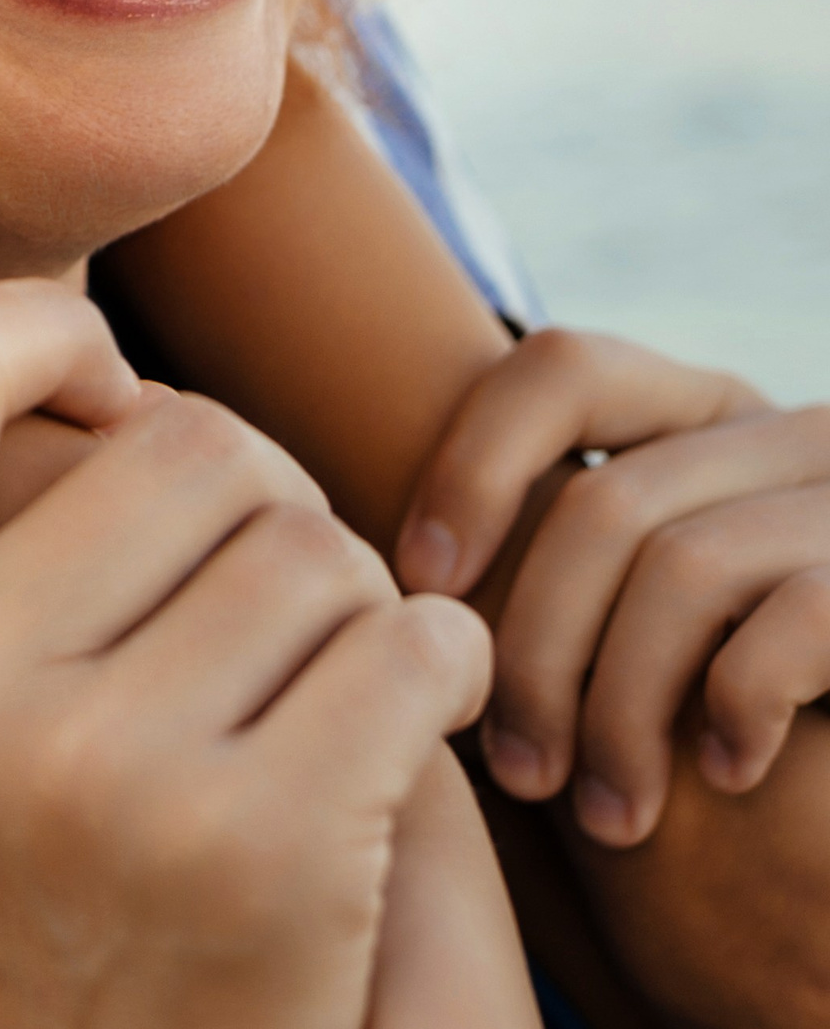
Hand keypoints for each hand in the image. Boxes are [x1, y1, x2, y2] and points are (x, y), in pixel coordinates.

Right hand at [0, 287, 493, 1028]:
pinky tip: (417, 710)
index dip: (38, 335)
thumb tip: (89, 353)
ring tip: (317, 676)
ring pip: (310, 543)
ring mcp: (99, 782)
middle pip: (182, 442)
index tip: (108, 396)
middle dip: (251, 497)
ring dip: (347, 595)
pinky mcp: (265, 853)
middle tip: (252, 592)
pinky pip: (411, 646)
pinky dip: (443, 661)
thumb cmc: (22, 890)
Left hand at [395, 328, 829, 846]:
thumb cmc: (732, 710)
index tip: (417, 583)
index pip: (560, 368)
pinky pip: (789, 624)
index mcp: (706, 411)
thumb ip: (567, 553)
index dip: (472, 464)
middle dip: (535, 647)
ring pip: (681, 570)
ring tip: (606, 811)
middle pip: (603, 501)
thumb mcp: (653, 597)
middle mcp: (787, 431)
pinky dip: (734, 708)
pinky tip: (723, 774)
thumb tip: (390, 576)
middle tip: (516, 773)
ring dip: (620, 709)